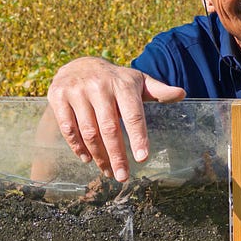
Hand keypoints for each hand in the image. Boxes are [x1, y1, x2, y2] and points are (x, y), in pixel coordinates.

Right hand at [45, 56, 184, 180]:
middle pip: (109, 128)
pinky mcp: (58, 97)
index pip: (133, 115)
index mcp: (123, 85)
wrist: (79, 64)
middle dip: (117, 156)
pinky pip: (68, 128)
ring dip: (98, 155)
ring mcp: (77, 91)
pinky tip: (87, 158)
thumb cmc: (115, 80)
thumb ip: (158, 91)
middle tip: (123, 177)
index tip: (142, 158)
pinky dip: (77, 146)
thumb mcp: (137, 81)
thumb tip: (182, 93)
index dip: (138, 137)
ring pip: (89, 131)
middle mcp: (99, 87)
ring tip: (107, 171)